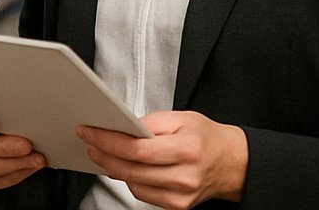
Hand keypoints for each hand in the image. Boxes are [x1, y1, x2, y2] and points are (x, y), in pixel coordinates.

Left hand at [80, 111, 247, 209]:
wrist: (230, 163)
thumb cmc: (204, 137)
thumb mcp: (180, 118)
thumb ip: (149, 122)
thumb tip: (120, 129)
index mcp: (187, 150)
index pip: (138, 150)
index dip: (108, 141)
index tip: (88, 132)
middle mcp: (186, 177)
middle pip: (132, 170)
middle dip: (104, 155)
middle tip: (88, 142)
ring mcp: (182, 196)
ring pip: (134, 185)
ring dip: (114, 169)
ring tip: (102, 153)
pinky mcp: (178, 206)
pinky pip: (144, 195)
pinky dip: (130, 180)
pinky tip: (123, 167)